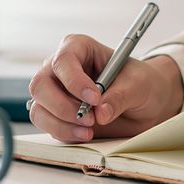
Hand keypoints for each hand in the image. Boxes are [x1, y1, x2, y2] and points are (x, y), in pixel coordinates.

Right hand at [28, 34, 183, 142]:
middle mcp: (60, 69)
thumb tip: (101, 113)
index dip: (74, 81)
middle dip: (62, 106)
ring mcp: (54, 92)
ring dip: (61, 124)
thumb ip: (120, 96)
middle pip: (40, 85)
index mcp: (78, 48)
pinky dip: (64, 133)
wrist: (144, 104)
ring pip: (39, 108)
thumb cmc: (140, 83)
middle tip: (89, 119)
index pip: (63, 60)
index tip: (94, 99)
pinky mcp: (55, 114)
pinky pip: (47, 125)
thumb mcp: (138, 85)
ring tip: (89, 131)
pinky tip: (85, 134)